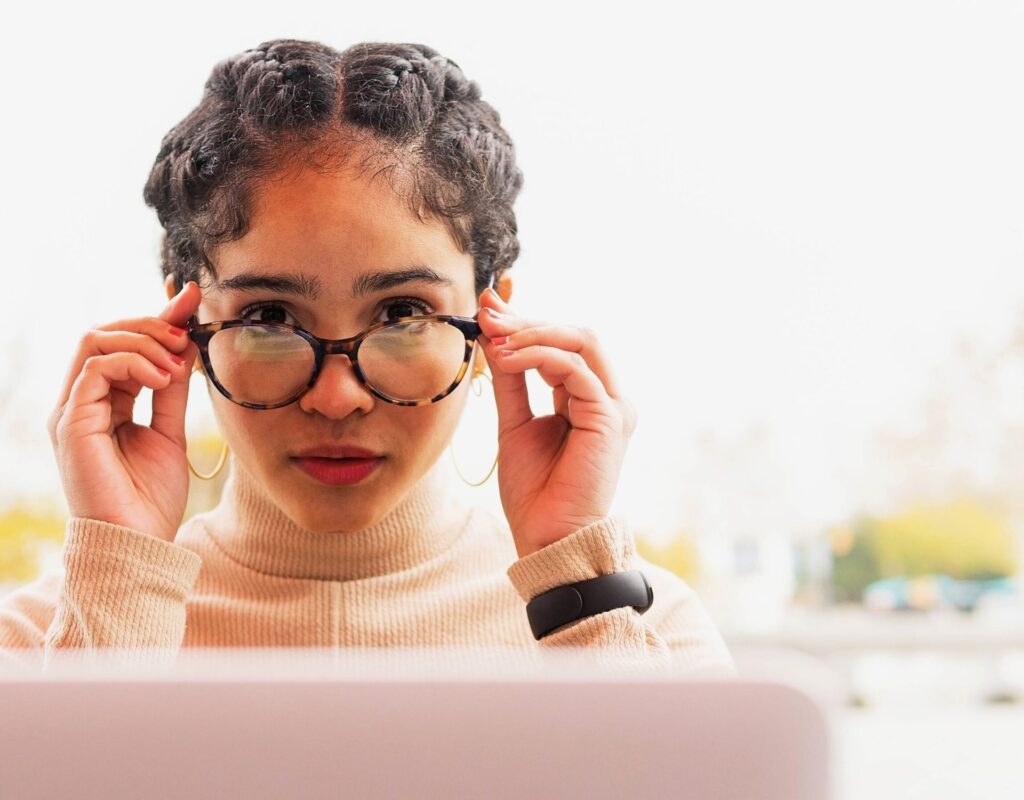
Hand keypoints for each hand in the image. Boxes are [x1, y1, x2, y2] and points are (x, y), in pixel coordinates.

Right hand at [48, 282, 201, 541]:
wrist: (137, 542)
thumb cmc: (150, 497)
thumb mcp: (170, 430)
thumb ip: (172, 389)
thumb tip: (186, 345)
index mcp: (103, 403)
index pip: (123, 345)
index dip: (156, 319)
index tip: (191, 298)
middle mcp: (81, 402)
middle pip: (105, 333)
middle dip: (151, 322)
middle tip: (187, 331)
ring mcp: (71, 410)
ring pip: (95, 340)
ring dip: (144, 340)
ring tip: (176, 364)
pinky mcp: (70, 421)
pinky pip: (95, 367)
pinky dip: (133, 361)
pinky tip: (161, 378)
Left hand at [476, 288, 637, 558]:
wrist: (548, 537)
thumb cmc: (535, 490)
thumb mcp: (513, 422)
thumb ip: (509, 378)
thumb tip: (493, 333)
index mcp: (588, 398)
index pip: (563, 344)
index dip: (527, 323)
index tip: (488, 311)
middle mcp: (606, 398)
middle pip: (577, 334)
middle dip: (529, 321)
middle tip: (489, 317)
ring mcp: (613, 406)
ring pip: (582, 342)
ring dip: (535, 334)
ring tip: (497, 340)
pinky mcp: (609, 418)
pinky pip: (576, 369)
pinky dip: (540, 356)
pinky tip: (508, 360)